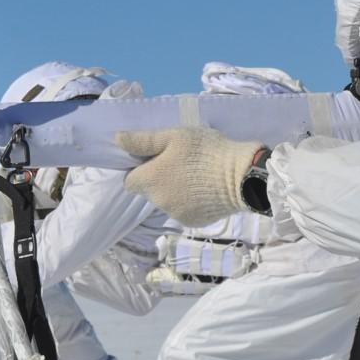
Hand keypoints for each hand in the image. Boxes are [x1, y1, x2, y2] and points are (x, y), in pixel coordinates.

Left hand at [116, 127, 264, 226]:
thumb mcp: (174, 136)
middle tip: (181, 163)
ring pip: (167, 202)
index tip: (155, 160)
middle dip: (160, 179)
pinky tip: (205, 191)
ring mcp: (176, 215)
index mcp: (150, 180)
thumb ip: (144, 140)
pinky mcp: (193, 223)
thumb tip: (118, 140)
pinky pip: (184, 211)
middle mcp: (158, 202)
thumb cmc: (206, 152)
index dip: (139, 169)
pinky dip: (190, 202)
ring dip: (175, 191)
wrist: (242, 177)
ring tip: (197, 177)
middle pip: (150, 191)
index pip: (130, 181)